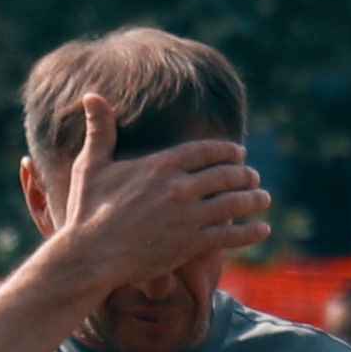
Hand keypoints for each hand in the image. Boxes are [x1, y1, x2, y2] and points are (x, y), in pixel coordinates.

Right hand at [36, 90, 269, 299]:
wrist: (90, 256)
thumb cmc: (87, 210)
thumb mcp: (91, 165)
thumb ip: (100, 130)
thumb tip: (92, 95)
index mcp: (160, 164)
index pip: (206, 150)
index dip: (228, 151)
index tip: (239, 152)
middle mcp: (179, 187)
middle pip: (226, 175)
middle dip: (244, 174)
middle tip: (253, 176)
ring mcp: (189, 216)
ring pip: (234, 203)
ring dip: (254, 199)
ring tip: (263, 198)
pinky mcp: (192, 243)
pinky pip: (232, 234)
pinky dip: (251, 231)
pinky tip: (263, 229)